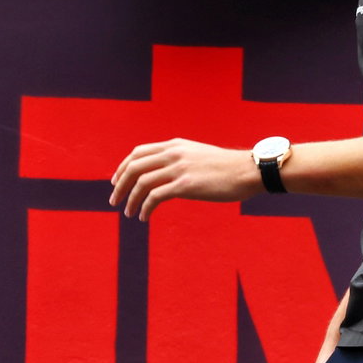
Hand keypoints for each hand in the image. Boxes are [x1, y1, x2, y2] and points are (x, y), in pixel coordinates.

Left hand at [109, 137, 257, 220]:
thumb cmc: (226, 167)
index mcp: (175, 145)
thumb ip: (180, 159)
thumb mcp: (198, 155)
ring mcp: (179, 168)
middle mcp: (174, 153)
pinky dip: (145, 208)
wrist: (247, 171)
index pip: (138, 153)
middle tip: (115, 201)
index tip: (116, 182)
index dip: (122, 167)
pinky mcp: (185, 185)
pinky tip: (145, 217)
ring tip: (129, 213)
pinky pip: (155, 197)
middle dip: (120, 185)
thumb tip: (166, 173)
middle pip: (134, 167)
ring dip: (131, 200)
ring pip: (141, 183)